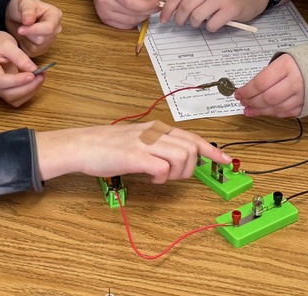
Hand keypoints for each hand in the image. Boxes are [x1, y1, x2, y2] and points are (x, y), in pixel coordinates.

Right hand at [0, 29, 45, 106]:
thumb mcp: (7, 43)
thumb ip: (19, 56)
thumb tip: (33, 69)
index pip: (1, 81)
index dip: (17, 81)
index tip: (32, 75)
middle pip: (8, 94)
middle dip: (27, 87)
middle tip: (41, 75)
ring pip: (13, 99)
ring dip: (29, 91)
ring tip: (41, 77)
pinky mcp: (5, 90)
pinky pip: (16, 99)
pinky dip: (28, 93)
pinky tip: (35, 82)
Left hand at [6, 0, 61, 56]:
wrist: (15, 15)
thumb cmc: (21, 7)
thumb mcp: (23, 3)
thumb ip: (27, 10)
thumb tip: (29, 21)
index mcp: (55, 15)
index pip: (49, 28)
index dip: (34, 30)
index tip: (20, 29)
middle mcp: (56, 29)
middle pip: (43, 39)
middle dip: (28, 34)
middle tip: (20, 27)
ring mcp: (50, 40)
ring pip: (37, 47)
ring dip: (26, 40)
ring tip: (23, 30)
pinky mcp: (42, 49)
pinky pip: (33, 52)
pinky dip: (24, 46)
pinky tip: (23, 37)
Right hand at [35, 122, 231, 182]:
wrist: (82, 145)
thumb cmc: (106, 145)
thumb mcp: (137, 139)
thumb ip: (157, 145)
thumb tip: (176, 158)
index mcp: (156, 128)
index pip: (192, 136)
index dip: (212, 150)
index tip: (225, 161)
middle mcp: (154, 132)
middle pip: (191, 147)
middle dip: (190, 167)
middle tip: (173, 175)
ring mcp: (145, 143)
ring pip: (182, 156)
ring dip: (177, 173)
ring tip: (160, 177)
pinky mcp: (135, 156)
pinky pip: (162, 168)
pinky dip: (161, 178)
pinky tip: (150, 178)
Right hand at [87, 0, 159, 28]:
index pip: (131, 2)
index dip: (147, 5)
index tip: (157, 1)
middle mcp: (104, 2)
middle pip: (132, 14)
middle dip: (148, 11)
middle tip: (156, 4)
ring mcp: (103, 13)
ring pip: (131, 22)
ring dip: (143, 16)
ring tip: (147, 7)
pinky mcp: (105, 19)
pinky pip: (125, 25)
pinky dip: (136, 20)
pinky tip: (138, 12)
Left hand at [159, 0, 267, 31]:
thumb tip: (171, 10)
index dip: (168, 8)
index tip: (164, 18)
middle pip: (186, 6)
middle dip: (180, 19)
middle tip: (182, 23)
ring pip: (197, 16)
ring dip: (195, 24)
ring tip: (200, 22)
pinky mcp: (231, 10)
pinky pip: (212, 24)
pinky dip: (210, 28)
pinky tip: (215, 23)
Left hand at [234, 54, 304, 117]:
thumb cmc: (303, 60)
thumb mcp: (285, 58)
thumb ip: (270, 73)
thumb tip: (250, 88)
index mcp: (287, 66)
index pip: (261, 82)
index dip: (247, 91)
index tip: (238, 94)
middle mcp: (295, 81)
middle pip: (268, 98)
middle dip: (252, 102)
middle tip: (243, 103)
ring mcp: (302, 95)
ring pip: (276, 108)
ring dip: (260, 111)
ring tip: (249, 110)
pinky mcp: (307, 105)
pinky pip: (287, 113)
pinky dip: (274, 113)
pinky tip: (265, 112)